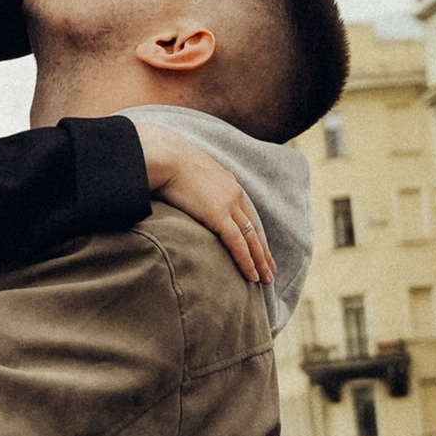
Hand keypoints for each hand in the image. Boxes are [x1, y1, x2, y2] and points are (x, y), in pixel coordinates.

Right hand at [140, 132, 273, 289]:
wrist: (165, 156)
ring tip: (266, 279)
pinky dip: (247, 261)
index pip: (245, 214)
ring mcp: (228, 205)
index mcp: (227, 183)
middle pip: (253, 228)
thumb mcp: (187, 171)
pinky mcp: (219, 216)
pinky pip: (238, 244)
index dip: (253, 233)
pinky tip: (252, 276)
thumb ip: (192, 183)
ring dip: (260, 261)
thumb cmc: (167, 161)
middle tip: (270, 270)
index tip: (259, 248)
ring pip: (251, 239)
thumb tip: (181, 192)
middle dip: (263, 251)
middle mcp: (234, 194)